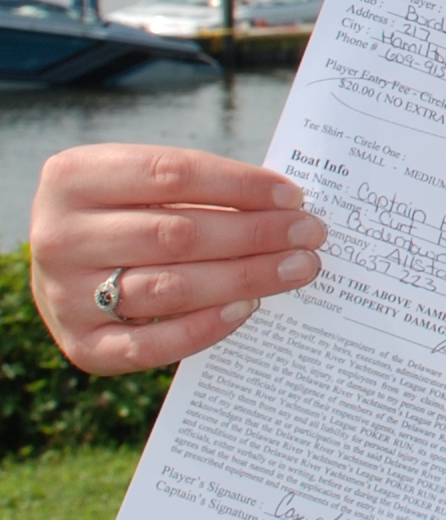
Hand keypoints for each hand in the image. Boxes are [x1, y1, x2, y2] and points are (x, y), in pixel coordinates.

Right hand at [29, 146, 326, 377]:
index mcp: (73, 177)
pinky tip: (247, 309)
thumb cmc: (121, 214)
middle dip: (254, 234)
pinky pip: (150, 345)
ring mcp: (64, 296)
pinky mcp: (81, 345)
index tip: (293, 196)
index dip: (239, 184)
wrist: (62, 269)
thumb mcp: (138, 183)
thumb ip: (195, 188)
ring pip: (169, 288)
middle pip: (176, 234)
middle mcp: (60, 237)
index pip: (171, 174)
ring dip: (243, 278)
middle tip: (310, 235)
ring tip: (295, 268)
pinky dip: (203, 328)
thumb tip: (285, 205)